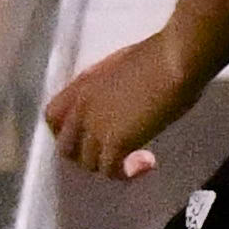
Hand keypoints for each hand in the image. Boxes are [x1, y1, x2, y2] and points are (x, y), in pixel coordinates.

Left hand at [44, 30, 203, 180]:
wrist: (175, 59)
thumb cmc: (161, 55)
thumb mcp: (120, 67)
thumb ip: (109, 88)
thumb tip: (118, 102)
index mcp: (82, 84)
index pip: (53, 118)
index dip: (68, 133)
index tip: (88, 138)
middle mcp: (81, 106)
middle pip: (67, 148)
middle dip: (88, 156)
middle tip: (114, 154)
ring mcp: (96, 125)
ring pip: (89, 163)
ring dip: (112, 165)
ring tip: (136, 158)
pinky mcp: (116, 141)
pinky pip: (111, 170)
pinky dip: (127, 173)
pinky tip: (148, 163)